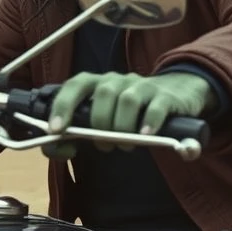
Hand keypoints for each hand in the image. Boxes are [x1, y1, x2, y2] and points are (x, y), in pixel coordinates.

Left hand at [44, 71, 211, 156]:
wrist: (175, 94)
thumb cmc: (130, 112)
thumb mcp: (105, 120)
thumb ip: (79, 134)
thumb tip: (59, 149)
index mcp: (99, 83)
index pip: (75, 84)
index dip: (63, 105)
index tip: (55, 129)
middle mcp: (119, 80)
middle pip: (103, 93)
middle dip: (99, 122)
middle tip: (104, 145)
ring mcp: (143, 86)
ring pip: (127, 100)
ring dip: (122, 127)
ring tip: (124, 145)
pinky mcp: (166, 97)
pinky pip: (156, 107)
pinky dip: (148, 123)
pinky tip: (145, 136)